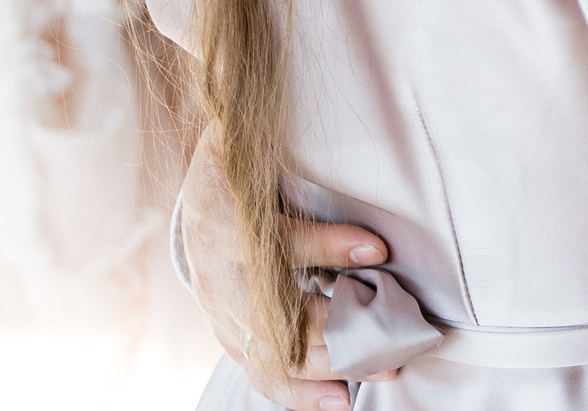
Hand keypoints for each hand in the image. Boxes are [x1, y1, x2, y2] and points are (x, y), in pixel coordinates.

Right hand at [179, 128, 396, 410]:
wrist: (199, 199)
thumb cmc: (241, 196)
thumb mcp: (278, 207)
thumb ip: (325, 237)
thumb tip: (377, 252)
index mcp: (237, 267)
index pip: (287, 312)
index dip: (330, 323)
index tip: (377, 324)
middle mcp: (226, 303)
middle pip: (280, 347)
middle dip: (334, 360)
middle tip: (387, 365)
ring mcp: (223, 322)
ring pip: (264, 368)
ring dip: (309, 388)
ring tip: (347, 400)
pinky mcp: (228, 333)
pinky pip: (257, 370)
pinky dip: (290, 388)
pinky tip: (324, 396)